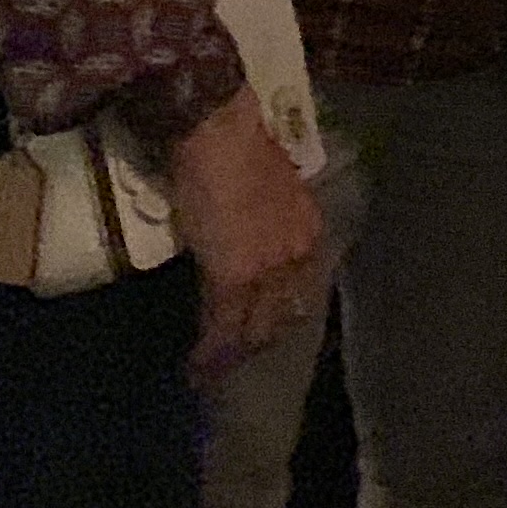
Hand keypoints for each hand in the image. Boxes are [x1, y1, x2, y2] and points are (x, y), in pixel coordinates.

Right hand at [170, 87, 326, 380]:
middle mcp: (296, 256)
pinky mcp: (233, 277)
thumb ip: (268, 224)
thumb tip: (250, 241)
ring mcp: (267, 270)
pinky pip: (223, 325)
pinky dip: (211, 350)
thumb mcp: (269, 194)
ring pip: (254, 328)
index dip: (282, 315)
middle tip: (236, 361)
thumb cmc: (239, 152)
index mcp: (308, 232)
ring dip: (233, 354)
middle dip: (259, 342)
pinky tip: (199, 365)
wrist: (219, 135)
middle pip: (282, 315)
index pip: (303, 289)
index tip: (264, 332)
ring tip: (213, 373)